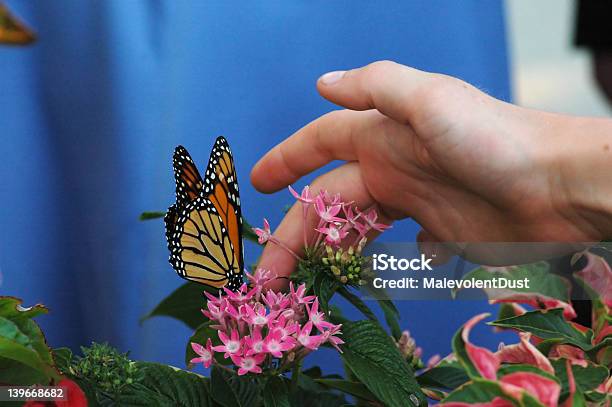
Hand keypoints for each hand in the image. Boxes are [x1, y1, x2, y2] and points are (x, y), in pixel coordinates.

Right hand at [251, 61, 611, 282]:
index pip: (321, 144)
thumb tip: (321, 84)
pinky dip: (388, 261)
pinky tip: (377, 276)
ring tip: (305, 287)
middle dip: (295, 236)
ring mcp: (418, 202)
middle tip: (268, 277)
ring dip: (331, 255)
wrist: (559, 187)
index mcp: (382, 137)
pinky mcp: (444, 233)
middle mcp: (394, 168)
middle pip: (330, 202)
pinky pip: (404, 248)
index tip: (256, 183)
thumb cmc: (494, 140)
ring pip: (360, 230)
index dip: (288, 161)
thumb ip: (375, 88)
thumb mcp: (429, 102)